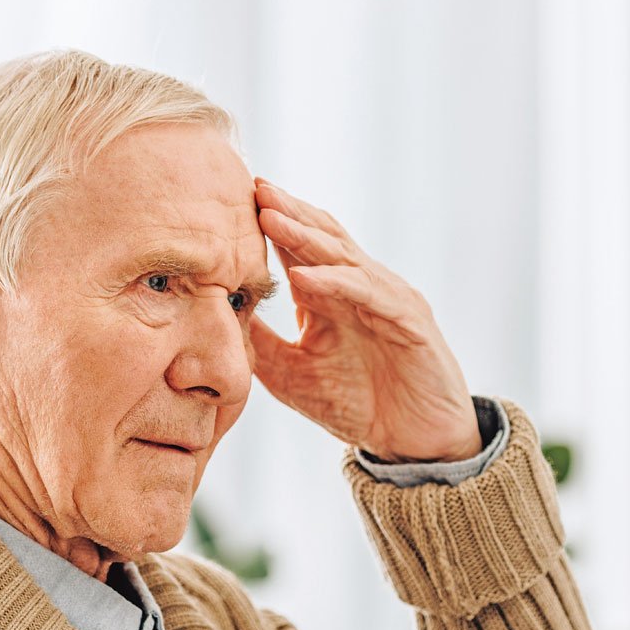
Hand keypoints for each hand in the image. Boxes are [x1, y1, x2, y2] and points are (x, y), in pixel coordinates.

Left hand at [249, 179, 481, 462]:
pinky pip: (369, 295)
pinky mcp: (410, 322)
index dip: (270, 223)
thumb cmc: (359, 406)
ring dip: (305, 236)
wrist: (416, 443)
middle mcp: (361, 288)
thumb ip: (261, 343)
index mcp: (333, 296)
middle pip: (322, 238)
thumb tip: (214, 317)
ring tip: (269, 217)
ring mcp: (388, 300)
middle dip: (287, 211)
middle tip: (252, 186)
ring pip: (343, 257)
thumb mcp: (292, 375)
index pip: (299, 249)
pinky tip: (302, 277)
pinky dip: (335, 283)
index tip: (231, 201)